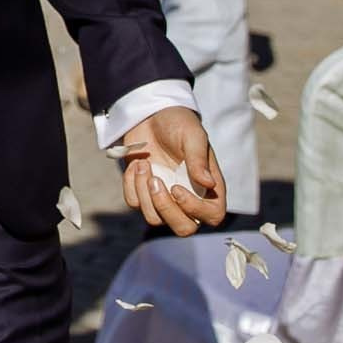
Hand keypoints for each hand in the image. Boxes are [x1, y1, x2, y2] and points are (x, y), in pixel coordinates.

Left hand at [120, 107, 227, 234]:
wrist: (149, 114)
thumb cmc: (177, 123)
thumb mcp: (192, 135)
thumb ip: (198, 159)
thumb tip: (209, 184)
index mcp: (208, 187)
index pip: (212, 216)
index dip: (194, 209)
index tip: (176, 187)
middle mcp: (189, 197)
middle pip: (183, 228)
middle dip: (165, 208)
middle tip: (155, 180)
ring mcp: (165, 197)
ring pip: (155, 219)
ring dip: (144, 194)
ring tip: (144, 165)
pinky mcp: (143, 191)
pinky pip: (134, 203)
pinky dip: (131, 186)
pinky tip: (136, 164)